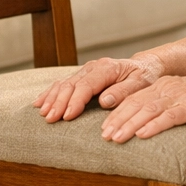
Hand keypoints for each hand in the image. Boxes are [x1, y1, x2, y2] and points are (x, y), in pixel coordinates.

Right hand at [34, 54, 164, 122]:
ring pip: (63, 84)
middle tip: (51, 119)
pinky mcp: (82, 75)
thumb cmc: (145, 76)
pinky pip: (63, 83)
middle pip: (71, 85)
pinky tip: (40, 103)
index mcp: (107, 68)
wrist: (146, 66)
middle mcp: (93, 67)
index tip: (67, 116)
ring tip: (43, 114)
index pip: (86, 85)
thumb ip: (123, 92)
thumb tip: (104, 101)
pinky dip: (50, 93)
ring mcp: (86, 70)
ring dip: (51, 99)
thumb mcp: (141, 83)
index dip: (75, 101)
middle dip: (59, 102)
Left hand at [100, 73, 185, 142]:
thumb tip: (146, 122)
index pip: (133, 99)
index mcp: (163, 85)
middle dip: (117, 120)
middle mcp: (168, 88)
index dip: (116, 114)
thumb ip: (165, 106)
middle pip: (136, 104)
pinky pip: (169, 117)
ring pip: (148, 110)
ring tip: (116, 138)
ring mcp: (180, 97)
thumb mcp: (183, 97)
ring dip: (129, 125)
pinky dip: (154, 126)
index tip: (103, 129)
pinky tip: (142, 135)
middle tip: (103, 136)